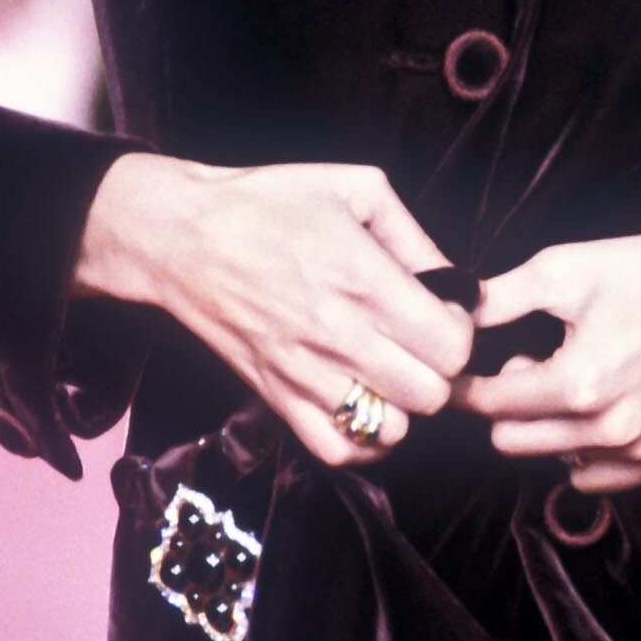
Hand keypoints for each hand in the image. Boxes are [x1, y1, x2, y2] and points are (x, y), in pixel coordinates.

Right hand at [71, 154, 473, 467]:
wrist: (180, 236)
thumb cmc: (269, 201)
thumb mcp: (356, 188)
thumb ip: (415, 238)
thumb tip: (457, 283)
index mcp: (365, 279)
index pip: (452, 347)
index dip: (460, 333)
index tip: (441, 313)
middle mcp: (339, 335)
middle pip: (431, 395)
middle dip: (439, 371)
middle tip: (418, 345)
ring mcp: (305, 374)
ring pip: (391, 430)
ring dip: (402, 407)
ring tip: (389, 375)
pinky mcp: (275, 398)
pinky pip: (338, 452)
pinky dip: (361, 440)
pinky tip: (361, 405)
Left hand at [449, 209, 640, 490]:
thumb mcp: (564, 268)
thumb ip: (494, 300)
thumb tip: (443, 313)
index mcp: (576, 384)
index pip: (488, 404)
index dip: (464, 383)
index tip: (455, 367)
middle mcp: (608, 431)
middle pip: (511, 442)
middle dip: (505, 404)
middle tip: (527, 358)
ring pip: (553, 460)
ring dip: (547, 427)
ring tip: (571, 375)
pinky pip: (599, 476)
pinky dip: (586, 450)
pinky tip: (599, 406)